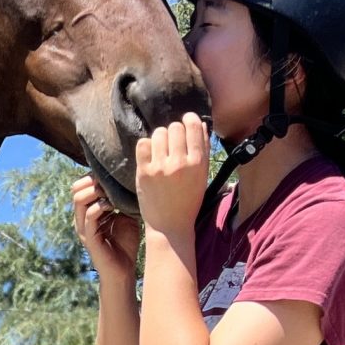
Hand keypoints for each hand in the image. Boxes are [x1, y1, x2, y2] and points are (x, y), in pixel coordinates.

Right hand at [71, 171, 139, 282]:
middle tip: (110, 182)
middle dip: (92, 181)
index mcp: (88, 212)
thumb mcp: (126, 216)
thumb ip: (123, 201)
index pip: (81, 186)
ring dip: (95, 192)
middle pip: (76, 189)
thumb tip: (130, 183)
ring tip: (110, 193)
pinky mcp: (89, 238)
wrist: (124, 272)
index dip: (92, 177)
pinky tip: (113, 206)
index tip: (110, 175)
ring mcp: (84, 228)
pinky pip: (89, 216)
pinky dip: (100, 207)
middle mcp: (82, 219)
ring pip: (79, 200)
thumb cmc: (125, 245)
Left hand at [134, 112, 211, 236]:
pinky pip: (142, 144)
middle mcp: (179, 163)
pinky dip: (146, 146)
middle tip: (172, 143)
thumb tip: (201, 123)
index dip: (189, 119)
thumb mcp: (202, 175)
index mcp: (197, 163)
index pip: (193, 126)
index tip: (186, 120)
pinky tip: (150, 155)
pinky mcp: (143, 173)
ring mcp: (160, 168)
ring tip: (161, 150)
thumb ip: (202, 149)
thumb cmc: (188, 200)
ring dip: (159, 138)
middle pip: (174, 127)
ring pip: (158, 133)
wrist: (170, 225)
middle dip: (174, 132)